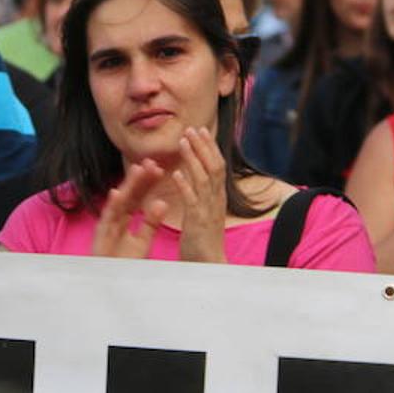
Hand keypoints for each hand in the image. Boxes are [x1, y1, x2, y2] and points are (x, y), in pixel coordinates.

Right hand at [92, 160, 168, 258]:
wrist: (111, 287)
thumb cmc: (124, 265)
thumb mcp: (142, 242)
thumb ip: (150, 223)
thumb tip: (163, 202)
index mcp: (124, 220)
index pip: (137, 198)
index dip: (147, 183)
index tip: (160, 169)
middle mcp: (114, 221)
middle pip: (128, 197)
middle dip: (139, 180)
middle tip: (152, 162)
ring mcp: (106, 228)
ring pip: (118, 204)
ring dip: (127, 187)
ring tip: (138, 170)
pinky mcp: (100, 239)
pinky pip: (107, 221)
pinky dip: (111, 207)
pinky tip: (117, 193)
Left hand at [172, 127, 227, 263]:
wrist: (209, 265)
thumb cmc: (204, 239)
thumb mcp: (205, 211)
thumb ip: (202, 193)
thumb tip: (196, 174)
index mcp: (218, 197)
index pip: (217, 166)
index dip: (209, 147)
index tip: (200, 130)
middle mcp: (216, 200)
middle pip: (213, 167)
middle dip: (203, 146)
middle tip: (191, 128)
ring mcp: (208, 210)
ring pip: (203, 178)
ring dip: (193, 158)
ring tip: (182, 142)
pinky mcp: (199, 222)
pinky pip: (192, 201)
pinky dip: (185, 185)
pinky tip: (175, 174)